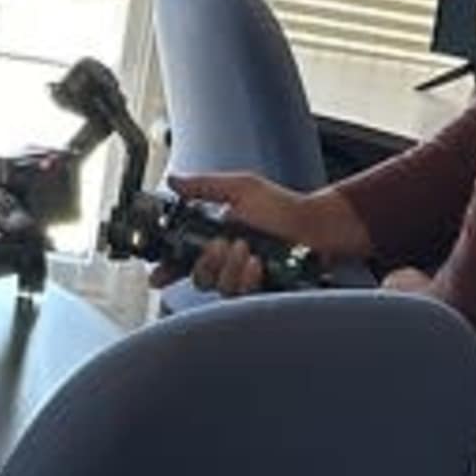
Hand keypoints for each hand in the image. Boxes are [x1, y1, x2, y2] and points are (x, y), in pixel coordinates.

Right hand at [158, 168, 355, 295]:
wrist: (316, 228)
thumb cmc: (285, 207)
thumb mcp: (241, 188)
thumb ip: (204, 186)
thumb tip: (173, 180)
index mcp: (216, 237)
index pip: (183, 258)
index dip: (168, 269)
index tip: (159, 274)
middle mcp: (227, 261)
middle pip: (197, 277)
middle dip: (207, 262)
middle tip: (221, 244)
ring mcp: (243, 278)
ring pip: (218, 287)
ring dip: (231, 267)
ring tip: (248, 250)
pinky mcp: (259, 292)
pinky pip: (241, 296)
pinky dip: (247, 278)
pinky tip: (258, 265)